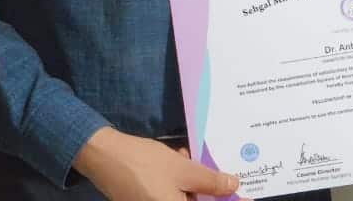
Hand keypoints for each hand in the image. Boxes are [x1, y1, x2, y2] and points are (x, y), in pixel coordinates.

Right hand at [73, 127, 240, 199]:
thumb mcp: (184, 170)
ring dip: (192, 180)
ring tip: (184, 156)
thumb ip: (211, 182)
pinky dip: (179, 180)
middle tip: (215, 169)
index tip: (246, 196)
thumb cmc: (146, 165)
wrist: (106, 157)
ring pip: (185, 196)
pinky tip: (176, 159)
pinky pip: (172, 193)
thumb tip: (233, 186)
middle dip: (206, 187)